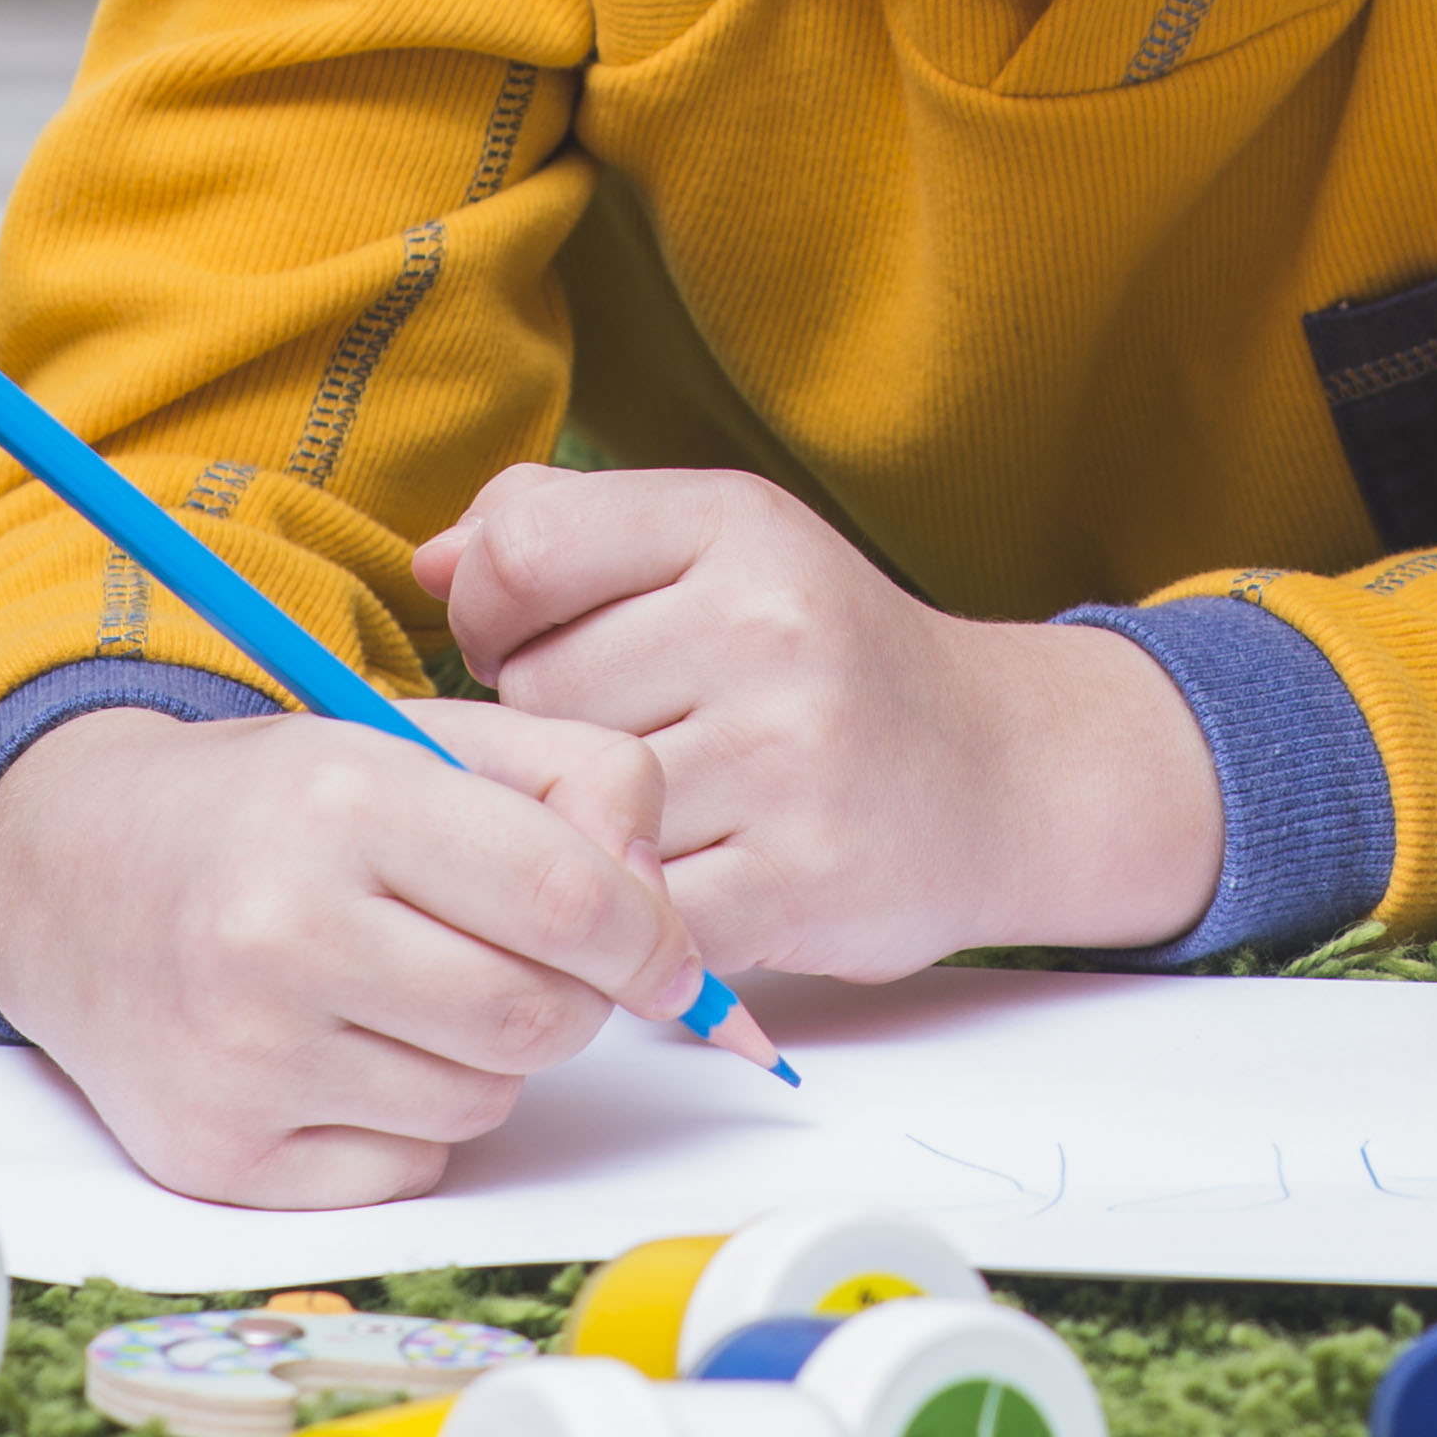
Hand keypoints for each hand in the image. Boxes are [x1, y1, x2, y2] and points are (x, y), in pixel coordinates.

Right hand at [0, 693, 692, 1207]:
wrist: (72, 874)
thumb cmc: (282, 808)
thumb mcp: (429, 740)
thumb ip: (584, 781)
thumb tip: (660, 911)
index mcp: (345, 799)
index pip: (568, 897)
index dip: (649, 940)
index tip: (660, 957)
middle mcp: (280, 931)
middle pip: (538, 1018)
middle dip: (566, 998)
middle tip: (517, 960)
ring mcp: (240, 1055)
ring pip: (483, 1103)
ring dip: (485, 1058)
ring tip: (408, 991)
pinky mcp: (217, 1154)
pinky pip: (409, 1169)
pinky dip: (412, 1125)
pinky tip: (348, 1054)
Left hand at [421, 467, 1222, 972]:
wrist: (1002, 776)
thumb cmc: (826, 661)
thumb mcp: (723, 547)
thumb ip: (567, 531)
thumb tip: (433, 566)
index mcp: (740, 527)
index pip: (518, 555)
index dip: (490, 612)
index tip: (530, 641)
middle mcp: (770, 629)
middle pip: (535, 692)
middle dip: (555, 726)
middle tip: (646, 732)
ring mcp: (787, 759)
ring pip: (573, 804)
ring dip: (594, 823)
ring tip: (672, 803)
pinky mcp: (797, 880)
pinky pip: (634, 907)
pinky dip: (639, 909)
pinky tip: (691, 873)